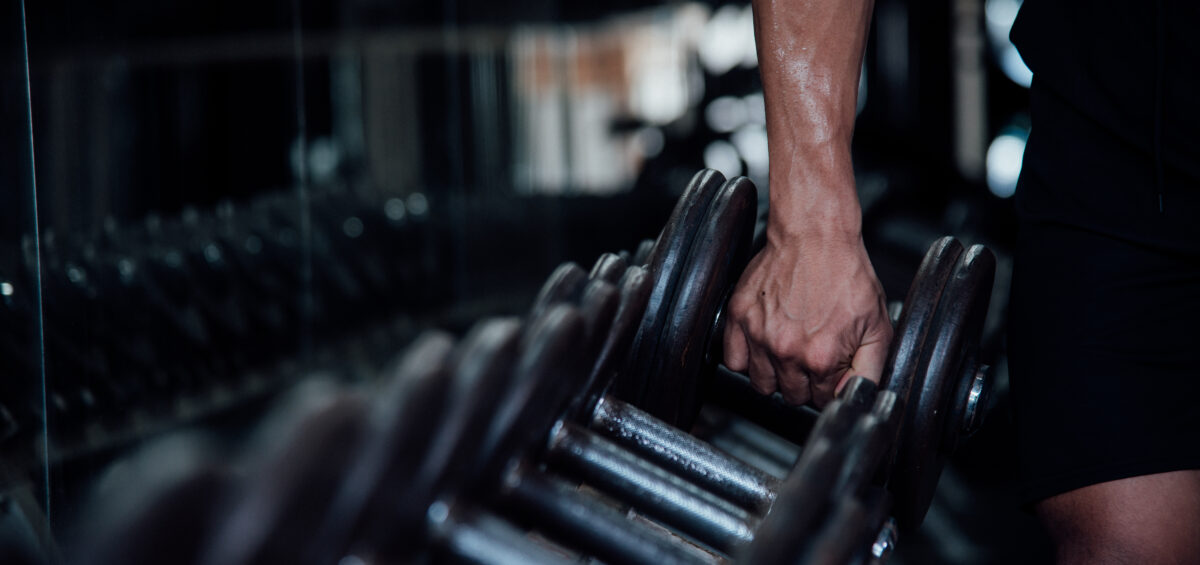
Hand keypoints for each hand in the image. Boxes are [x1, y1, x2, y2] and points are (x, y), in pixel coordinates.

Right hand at [722, 231, 891, 406]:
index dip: (829, 386)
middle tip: (811, 357)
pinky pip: (734, 361)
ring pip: (761, 384)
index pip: (822, 399)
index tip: (830, 369)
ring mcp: (759, 336)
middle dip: (804, 383)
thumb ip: (869, 369)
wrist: (815, 235)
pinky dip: (747, 359)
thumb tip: (854, 396)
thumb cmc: (846, 272)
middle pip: (791, 396)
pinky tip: (763, 345)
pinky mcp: (739, 318)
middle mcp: (787, 351)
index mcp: (821, 357)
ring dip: (776, 375)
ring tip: (788, 352)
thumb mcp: (877, 324)